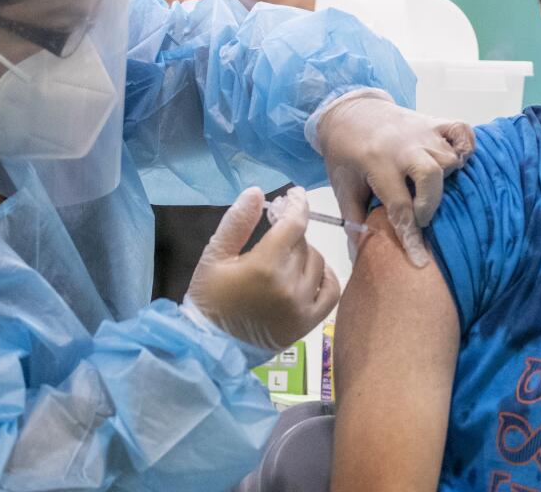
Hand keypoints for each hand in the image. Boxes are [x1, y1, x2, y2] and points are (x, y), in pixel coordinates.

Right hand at [186, 186, 339, 351]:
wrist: (212, 348)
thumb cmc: (210, 300)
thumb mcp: (214, 256)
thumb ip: (237, 223)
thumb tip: (257, 192)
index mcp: (265, 265)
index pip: (294, 225)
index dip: (297, 205)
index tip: (295, 194)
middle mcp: (289, 284)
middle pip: (303, 243)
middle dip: (291, 231)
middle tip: (278, 228)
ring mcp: (302, 305)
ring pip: (317, 263)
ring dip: (305, 253)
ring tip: (286, 255)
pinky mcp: (308, 323)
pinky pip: (331, 291)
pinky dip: (326, 277)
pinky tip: (313, 272)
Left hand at [316, 95, 474, 266]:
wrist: (349, 113)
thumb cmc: (346, 154)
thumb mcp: (343, 188)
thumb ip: (354, 220)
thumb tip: (360, 254)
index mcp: (376, 162)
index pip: (400, 205)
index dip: (411, 236)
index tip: (420, 259)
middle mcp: (403, 145)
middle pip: (431, 175)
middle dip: (430, 204)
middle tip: (420, 215)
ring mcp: (422, 131)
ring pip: (449, 158)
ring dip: (444, 179)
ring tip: (428, 188)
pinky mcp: (434, 122)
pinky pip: (462, 132)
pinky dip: (465, 148)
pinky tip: (455, 163)